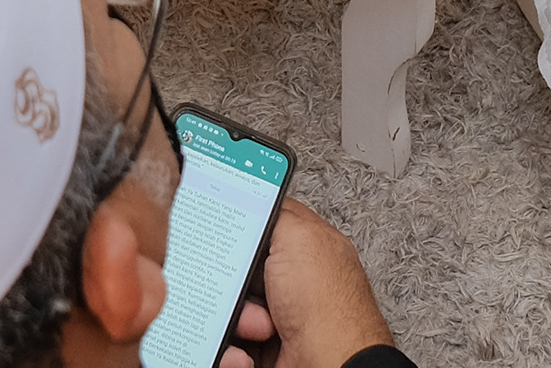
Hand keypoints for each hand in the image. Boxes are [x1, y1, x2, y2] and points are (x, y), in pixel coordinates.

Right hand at [219, 200, 393, 367]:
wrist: (327, 365)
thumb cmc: (326, 307)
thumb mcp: (299, 237)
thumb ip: (277, 213)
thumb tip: (257, 199)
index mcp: (308, 249)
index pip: (268, 224)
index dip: (244, 224)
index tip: (222, 227)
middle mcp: (294, 283)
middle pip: (242, 268)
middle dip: (232, 278)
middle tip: (242, 286)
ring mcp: (278, 317)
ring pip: (231, 307)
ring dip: (233, 317)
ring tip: (255, 326)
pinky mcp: (264, 349)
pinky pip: (231, 343)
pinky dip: (231, 349)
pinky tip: (244, 349)